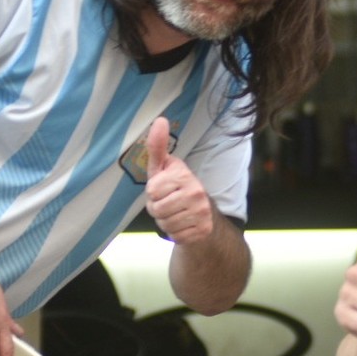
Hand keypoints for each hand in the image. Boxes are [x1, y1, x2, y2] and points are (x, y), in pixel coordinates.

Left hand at [144, 117, 214, 244]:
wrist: (204, 215)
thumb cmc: (177, 188)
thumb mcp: (164, 167)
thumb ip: (157, 146)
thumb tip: (160, 119)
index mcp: (185, 175)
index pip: (151, 191)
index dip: (153, 193)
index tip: (164, 189)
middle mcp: (196, 193)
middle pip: (156, 209)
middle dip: (157, 209)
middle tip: (169, 204)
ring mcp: (202, 213)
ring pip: (164, 224)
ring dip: (165, 222)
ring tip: (175, 214)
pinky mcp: (203, 230)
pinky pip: (175, 236)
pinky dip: (175, 233)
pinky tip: (183, 224)